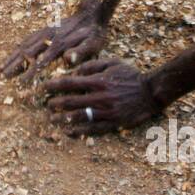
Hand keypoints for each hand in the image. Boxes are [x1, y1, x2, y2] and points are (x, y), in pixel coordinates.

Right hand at [1, 9, 106, 78]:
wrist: (91, 13)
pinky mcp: (44, 29)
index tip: (21, 83)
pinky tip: (12, 55)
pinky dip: (17, 48)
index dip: (31, 72)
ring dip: (12, 57)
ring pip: (24, 45)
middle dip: (14, 65)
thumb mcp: (93, 43)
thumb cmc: (93, 33)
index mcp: (59, 44)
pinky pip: (27, 39)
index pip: (41, 60)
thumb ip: (81, 52)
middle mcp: (48, 37)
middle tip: (3, 77)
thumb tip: (68, 59)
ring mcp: (44, 32)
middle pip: (27, 52)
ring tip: (1, 68)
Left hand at [42, 59, 157, 134]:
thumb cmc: (130, 75)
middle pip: (71, 101)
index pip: (69, 83)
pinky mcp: (113, 123)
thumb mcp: (112, 63)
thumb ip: (91, 65)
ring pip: (80, 117)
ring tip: (53, 119)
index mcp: (98, 81)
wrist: (151, 92)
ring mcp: (106, 112)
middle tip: (47, 105)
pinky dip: (79, 131)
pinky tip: (69, 132)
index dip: (53, 85)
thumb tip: (74, 72)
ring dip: (63, 119)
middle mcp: (100, 97)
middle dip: (55, 104)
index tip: (43, 87)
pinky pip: (93, 129)